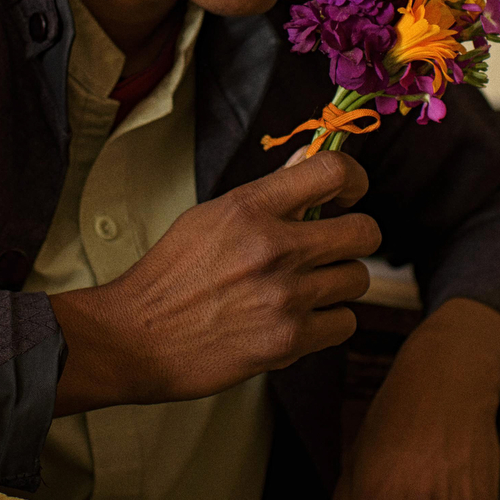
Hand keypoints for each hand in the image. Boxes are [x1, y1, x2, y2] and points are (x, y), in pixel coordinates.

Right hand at [50, 150, 376, 412]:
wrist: (135, 338)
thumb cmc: (169, 276)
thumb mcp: (210, 217)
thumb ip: (268, 194)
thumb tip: (311, 159)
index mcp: (249, 208)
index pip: (332, 171)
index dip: (354, 180)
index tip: (349, 195)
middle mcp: (273, 247)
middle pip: (365, 232)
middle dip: (354, 238)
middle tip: (332, 248)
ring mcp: (284, 296)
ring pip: (357, 279)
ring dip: (338, 284)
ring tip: (306, 290)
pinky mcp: (288, 340)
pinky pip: (344, 323)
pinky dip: (327, 323)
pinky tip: (298, 320)